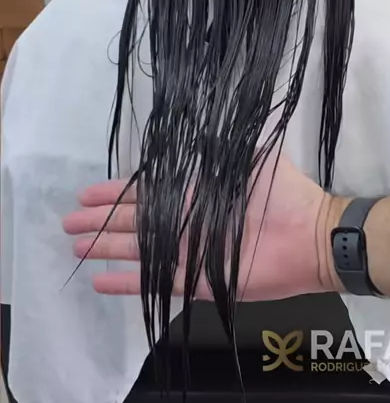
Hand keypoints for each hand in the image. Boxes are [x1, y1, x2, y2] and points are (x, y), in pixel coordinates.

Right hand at [63, 151, 343, 299]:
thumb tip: (203, 120)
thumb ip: (224, 146)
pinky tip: (98, 281)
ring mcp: (188, 253)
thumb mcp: (252, 159)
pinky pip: (154, 282)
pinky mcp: (195, 281)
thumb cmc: (283, 195)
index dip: (115, 193)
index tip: (85, 193)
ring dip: (105, 248)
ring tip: (74, 248)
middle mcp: (186, 223)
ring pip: (136, 251)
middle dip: (100, 221)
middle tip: (67, 223)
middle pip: (133, 222)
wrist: (310, 237)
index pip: (146, 193)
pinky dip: (126, 282)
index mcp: (195, 194)